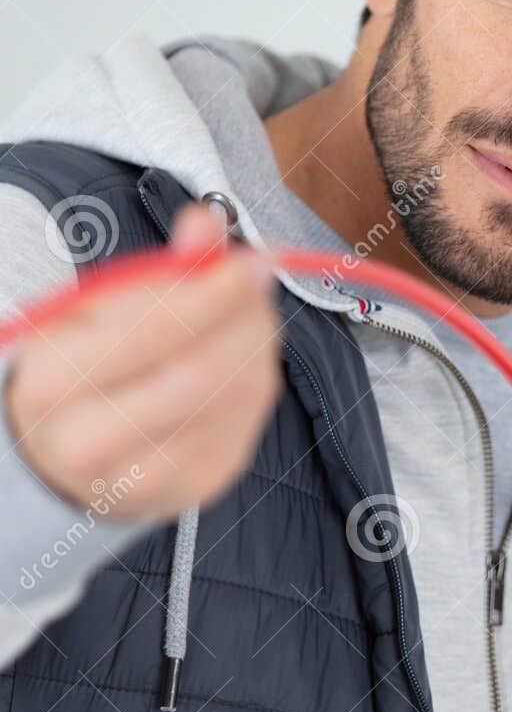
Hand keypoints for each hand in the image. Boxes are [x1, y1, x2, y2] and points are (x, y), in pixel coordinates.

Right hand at [5, 204, 282, 519]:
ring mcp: (151, 478)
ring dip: (256, 341)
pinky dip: (258, 374)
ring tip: (246, 312)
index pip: (150, 334)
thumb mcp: (93, 309)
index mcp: (54, 386)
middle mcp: (94, 444)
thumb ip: (153, 269)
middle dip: (244, 316)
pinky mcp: (197, 488)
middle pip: (200, 372)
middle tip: (257, 278)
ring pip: (235, 395)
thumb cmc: (82, 367)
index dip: (211, 293)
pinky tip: (242, 354)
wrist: (67, 456)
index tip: (248, 259)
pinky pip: (249, 419)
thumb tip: (206, 223)